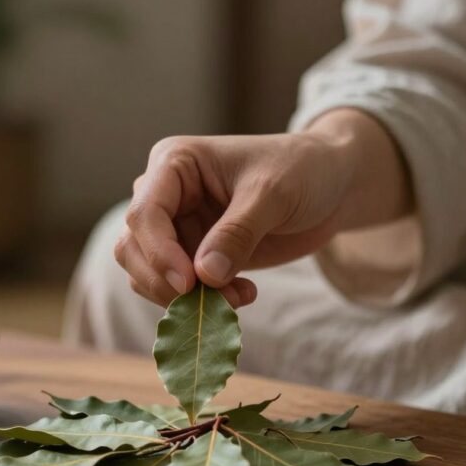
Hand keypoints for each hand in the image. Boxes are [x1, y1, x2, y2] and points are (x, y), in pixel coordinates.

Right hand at [115, 109, 411, 307]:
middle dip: (168, 282)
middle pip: (134, 248)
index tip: (190, 284)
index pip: (144, 213)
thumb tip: (204, 277)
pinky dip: (202, 302)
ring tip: (239, 297)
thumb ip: (237, 233)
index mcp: (174, 163)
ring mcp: (177, 227)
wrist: (331, 185)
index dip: (159, 252)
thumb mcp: (273, 194)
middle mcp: (166, 194)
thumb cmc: (302, 171)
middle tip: (218, 300)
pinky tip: (243, 294)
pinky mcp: (194, 254)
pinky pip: (177, 288)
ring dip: (186, 298)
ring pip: (148, 274)